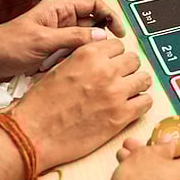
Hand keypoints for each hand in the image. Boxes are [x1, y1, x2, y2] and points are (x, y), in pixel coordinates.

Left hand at [0, 0, 124, 84]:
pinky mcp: (52, 51)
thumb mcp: (42, 41)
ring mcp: (57, 36)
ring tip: (95, 63)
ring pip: (84, 41)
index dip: (110, 16)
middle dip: (102, 37)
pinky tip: (80, 69)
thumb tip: (103, 37)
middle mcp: (60, 19)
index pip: (94, 4)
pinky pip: (73, 53)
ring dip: (89, 51)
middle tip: (111, 53)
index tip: (120, 33)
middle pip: (92, 23)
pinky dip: (78, 60)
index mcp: (58, 8)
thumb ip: (74, 37)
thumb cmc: (6, 47)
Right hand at [10, 38, 152, 173]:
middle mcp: (105, 70)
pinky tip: (129, 108)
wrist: (32, 134)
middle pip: (134, 60)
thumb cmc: (40, 105)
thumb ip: (84, 60)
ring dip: (136, 85)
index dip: (114, 56)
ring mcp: (116, 93)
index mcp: (89, 54)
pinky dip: (140, 104)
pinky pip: (146, 102)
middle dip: (127, 69)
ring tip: (125, 94)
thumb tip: (101, 58)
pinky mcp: (121, 116)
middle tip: (119, 80)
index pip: (118, 45)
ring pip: (144, 79)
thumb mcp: (60, 68)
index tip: (112, 64)